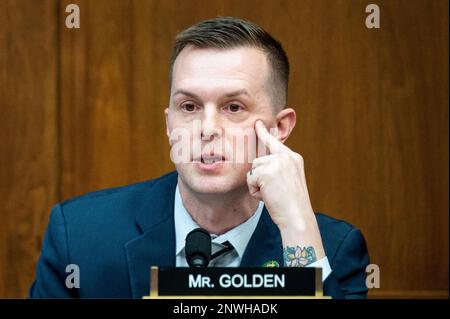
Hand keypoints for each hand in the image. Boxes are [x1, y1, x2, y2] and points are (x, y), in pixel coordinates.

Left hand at [247, 120, 324, 259]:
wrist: (297, 217)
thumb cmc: (292, 204)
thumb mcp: (289, 180)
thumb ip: (278, 168)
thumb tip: (260, 164)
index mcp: (293, 158)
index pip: (274, 142)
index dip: (264, 133)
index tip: (257, 123)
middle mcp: (286, 157)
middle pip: (259, 160)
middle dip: (260, 178)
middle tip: (274, 192)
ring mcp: (277, 162)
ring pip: (253, 170)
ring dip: (258, 185)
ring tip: (273, 194)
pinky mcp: (266, 171)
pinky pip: (250, 179)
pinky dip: (255, 191)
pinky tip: (268, 196)